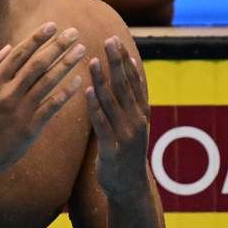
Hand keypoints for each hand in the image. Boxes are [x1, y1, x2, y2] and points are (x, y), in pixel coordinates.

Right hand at [0, 22, 85, 175]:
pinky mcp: (30, 128)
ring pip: (47, 82)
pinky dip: (65, 93)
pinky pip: (51, 106)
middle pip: (37, 64)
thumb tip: (8, 47)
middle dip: (57, 46)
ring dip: (66, 64)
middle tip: (74, 32)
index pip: (19, 54)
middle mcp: (7, 93)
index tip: (52, 25)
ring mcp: (20, 111)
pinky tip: (78, 81)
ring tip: (81, 50)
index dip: (37, 38)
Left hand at [86, 36, 149, 198]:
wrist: (129, 187)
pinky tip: (87, 92)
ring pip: (113, 102)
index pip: (134, 80)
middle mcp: (137, 120)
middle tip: (108, 40)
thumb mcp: (132, 123)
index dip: (125, 60)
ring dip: (102, 80)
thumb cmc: (126, 151)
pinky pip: (102, 124)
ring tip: (92, 60)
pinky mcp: (113, 149)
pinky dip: (95, 107)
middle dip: (116, 62)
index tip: (116, 39)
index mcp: (141, 112)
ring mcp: (126, 135)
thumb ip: (127, 98)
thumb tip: (123, 68)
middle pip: (125, 86)